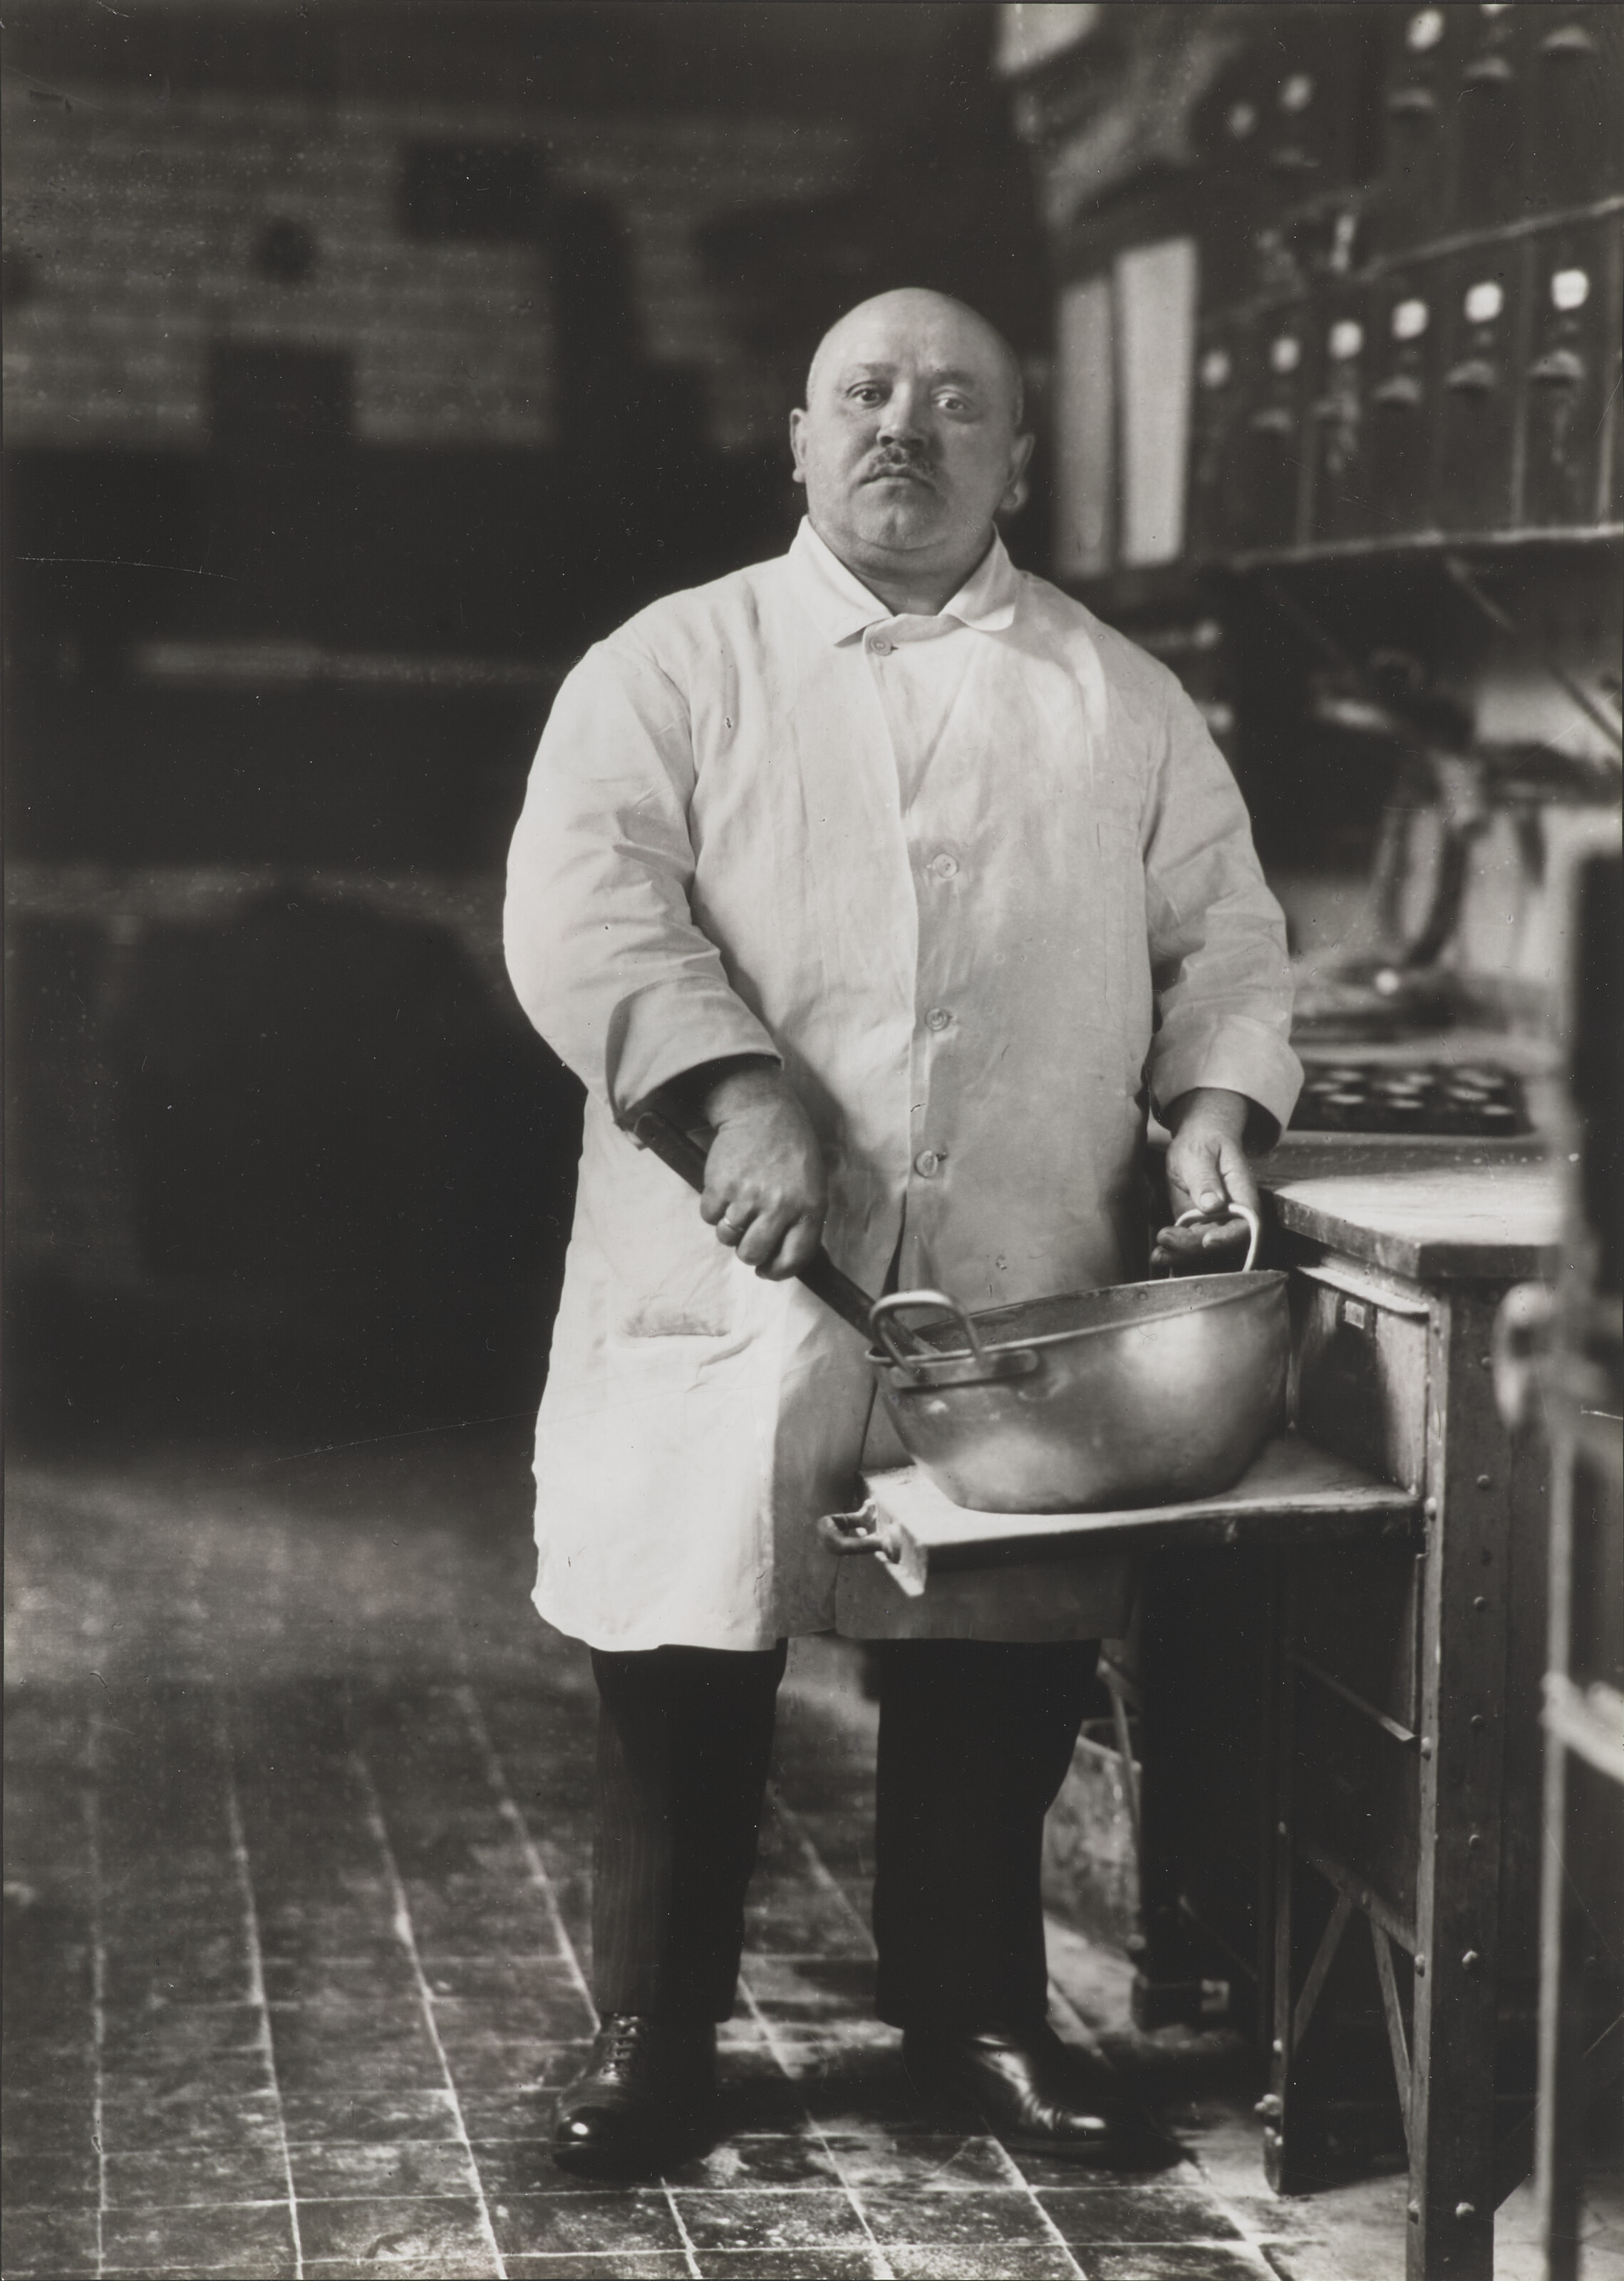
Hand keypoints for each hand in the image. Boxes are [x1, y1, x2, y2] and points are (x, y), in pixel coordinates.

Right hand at [695, 1063, 826, 1280]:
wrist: (761, 1110)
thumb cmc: (789, 1148)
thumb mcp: (812, 1184)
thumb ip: (801, 1220)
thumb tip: (780, 1257)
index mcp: (809, 1207)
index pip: (793, 1258)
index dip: (777, 1271)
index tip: (767, 1270)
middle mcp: (780, 1206)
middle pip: (753, 1254)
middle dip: (747, 1251)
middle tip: (747, 1235)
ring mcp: (749, 1196)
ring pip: (727, 1237)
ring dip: (728, 1227)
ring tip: (737, 1205)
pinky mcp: (721, 1185)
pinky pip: (709, 1216)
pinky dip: (712, 1208)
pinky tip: (725, 1189)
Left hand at [1153, 1087, 1261, 1272]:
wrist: (1196, 1140)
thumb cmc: (1204, 1141)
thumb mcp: (1201, 1153)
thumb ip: (1206, 1178)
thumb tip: (1213, 1205)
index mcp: (1243, 1195)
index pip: (1245, 1225)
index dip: (1229, 1237)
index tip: (1207, 1240)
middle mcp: (1232, 1215)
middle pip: (1220, 1242)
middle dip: (1193, 1246)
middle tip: (1166, 1238)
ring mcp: (1213, 1222)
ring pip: (1202, 1248)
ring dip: (1181, 1255)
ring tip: (1158, 1255)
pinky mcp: (1195, 1225)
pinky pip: (1187, 1243)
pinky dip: (1173, 1251)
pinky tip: (1157, 1255)